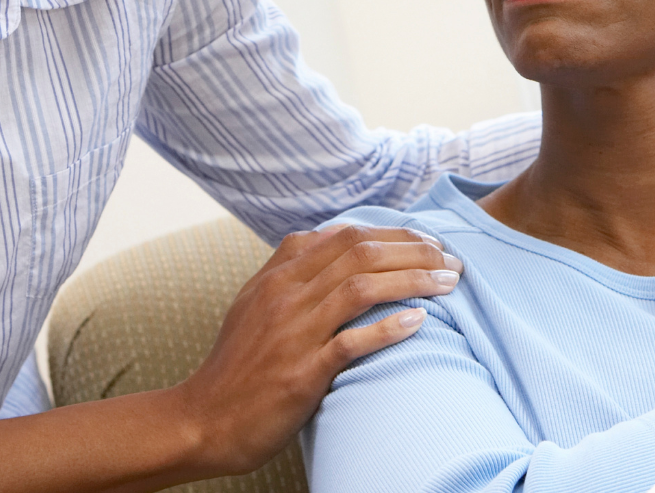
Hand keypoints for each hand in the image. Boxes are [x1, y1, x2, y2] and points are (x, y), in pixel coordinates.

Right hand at [174, 224, 460, 474]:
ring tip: (449, 284)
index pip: (345, 235)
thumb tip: (335, 248)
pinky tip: (420, 322)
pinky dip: (389, 328)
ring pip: (362, 287)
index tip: (427, 242)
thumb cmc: (237, 367)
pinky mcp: (301, 372)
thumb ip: (292, 275)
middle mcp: (285, 294)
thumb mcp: (255, 305)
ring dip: (414, 280)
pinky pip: (352, 342)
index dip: (393, 233)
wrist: (204, 420)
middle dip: (414, 251)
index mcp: (277, 274)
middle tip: (451, 261)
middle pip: (361, 253)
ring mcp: (293, 332)